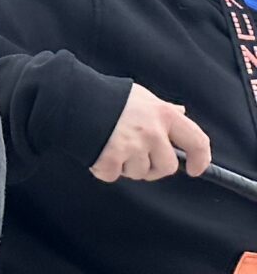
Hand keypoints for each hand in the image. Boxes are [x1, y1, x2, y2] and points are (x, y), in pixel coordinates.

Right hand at [91, 84, 209, 182]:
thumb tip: (181, 112)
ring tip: (112, 147)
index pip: (196, 141)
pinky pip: (112, 175)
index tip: (196, 168)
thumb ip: (163, 109)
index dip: (200, 158)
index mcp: (164, 115)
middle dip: (153, 167)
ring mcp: (132, 147)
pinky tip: (98, 152)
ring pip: (138, 173)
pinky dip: (104, 168)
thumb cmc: (108, 97)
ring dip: (126, 166)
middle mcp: (152, 133)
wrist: (72, 100)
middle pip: (166, 167)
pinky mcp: (110, 159)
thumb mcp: (142, 97)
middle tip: (137, 158)